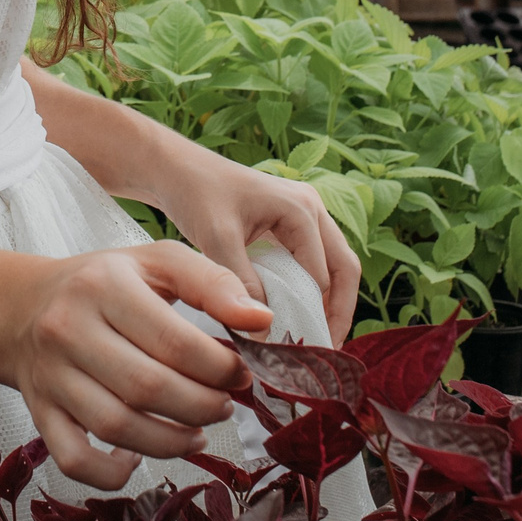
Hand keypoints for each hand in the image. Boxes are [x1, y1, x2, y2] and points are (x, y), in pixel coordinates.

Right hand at [0, 240, 271, 490]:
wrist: (23, 306)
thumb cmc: (104, 283)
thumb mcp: (157, 263)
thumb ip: (213, 283)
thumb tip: (261, 320)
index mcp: (104, 285)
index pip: (175, 341)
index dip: (220, 368)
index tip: (240, 373)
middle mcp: (69, 329)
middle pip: (149, 388)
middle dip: (203, 406)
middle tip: (224, 404)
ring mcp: (51, 375)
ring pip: (117, 427)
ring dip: (172, 441)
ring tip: (197, 431)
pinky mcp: (40, 413)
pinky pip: (76, 459)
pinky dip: (112, 473)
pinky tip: (139, 458)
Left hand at [151, 143, 361, 344]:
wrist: (177, 170)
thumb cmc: (196, 194)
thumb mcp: (216, 239)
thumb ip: (242, 283)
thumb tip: (262, 330)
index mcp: (300, 209)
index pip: (321, 274)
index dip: (312, 314)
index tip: (299, 348)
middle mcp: (311, 208)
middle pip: (344, 268)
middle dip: (338, 311)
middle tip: (325, 350)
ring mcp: (306, 214)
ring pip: (335, 265)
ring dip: (330, 301)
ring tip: (317, 339)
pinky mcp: (293, 224)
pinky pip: (316, 260)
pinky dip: (313, 289)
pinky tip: (299, 315)